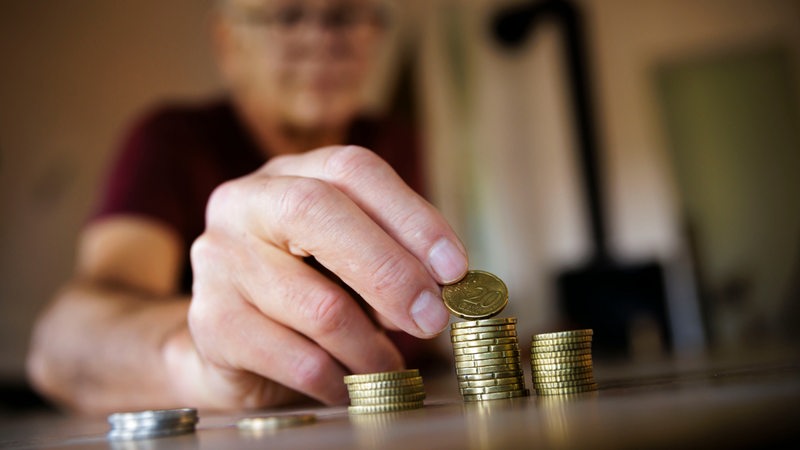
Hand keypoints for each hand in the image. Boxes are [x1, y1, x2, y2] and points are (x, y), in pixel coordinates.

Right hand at [167, 146, 467, 408]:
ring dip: (370, 347)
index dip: (410, 215)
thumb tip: (445, 285)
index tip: (454, 266)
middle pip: (318, 213)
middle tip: (432, 318)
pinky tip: (348, 384)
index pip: (351, 169)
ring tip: (388, 365)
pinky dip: (338, 379)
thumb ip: (391, 255)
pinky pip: (297, 360)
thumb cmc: (304, 289)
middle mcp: (243, 204)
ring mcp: (218, 261)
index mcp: (287, 175)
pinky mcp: (212, 324)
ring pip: (317, 304)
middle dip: (390, 271)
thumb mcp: (347, 257)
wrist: (231, 342)